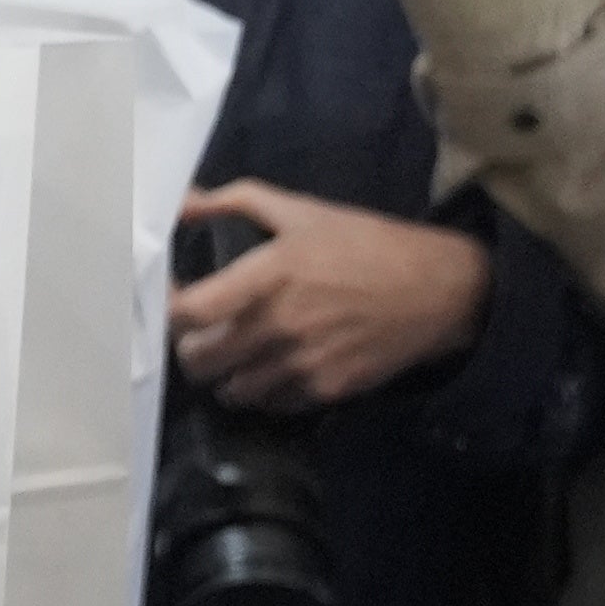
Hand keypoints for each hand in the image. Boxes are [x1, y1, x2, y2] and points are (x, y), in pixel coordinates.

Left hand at [171, 179, 491, 408]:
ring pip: (229, 391)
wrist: (437, 291)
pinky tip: (273, 367)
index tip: (174, 299)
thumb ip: (234, 201)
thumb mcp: (302, 210)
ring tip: (236, 353)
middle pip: (197, 361)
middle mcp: (277, 327)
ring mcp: (301, 364)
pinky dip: (263, 391)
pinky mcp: (324, 390)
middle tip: (203, 331)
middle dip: (192, 346)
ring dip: (225, 374)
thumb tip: (180, 202)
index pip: (185, 313)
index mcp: (267, 276)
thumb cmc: (365, 244)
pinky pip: (270, 404)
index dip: (168, 309)